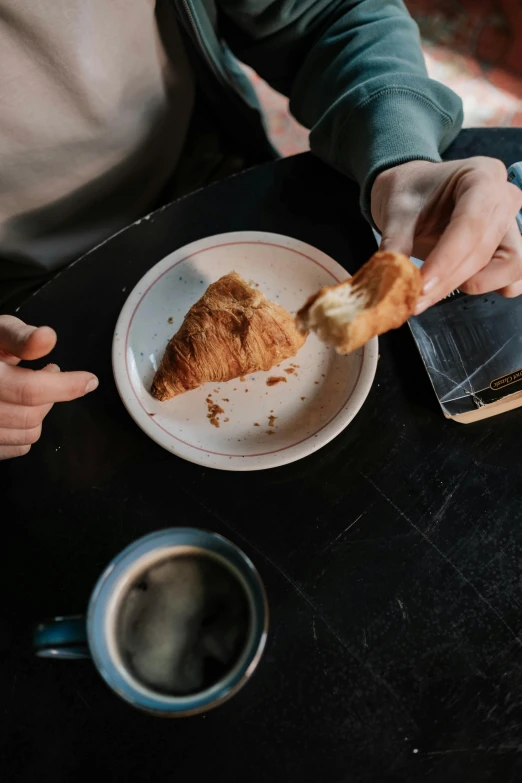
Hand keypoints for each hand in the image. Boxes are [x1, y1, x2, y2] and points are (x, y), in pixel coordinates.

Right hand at [0, 315, 97, 459]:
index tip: (88, 381)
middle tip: (48, 375)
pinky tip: (18, 410)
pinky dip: (24, 432)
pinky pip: (15, 449)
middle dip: (50, 396)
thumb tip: (47, 337)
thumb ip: (21, 338)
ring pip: (26, 435)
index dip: (65, 386)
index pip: (29, 389)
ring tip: (31, 391)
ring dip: (39, 414)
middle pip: (30, 415)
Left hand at [371, 157, 521, 313]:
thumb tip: (394, 281)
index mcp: (480, 176)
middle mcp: (504, 198)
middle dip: (449, 279)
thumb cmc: (410, 192)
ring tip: (432, 290)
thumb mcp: (395, 211)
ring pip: (508, 266)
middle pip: (484, 250)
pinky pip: (515, 276)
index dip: (446, 260)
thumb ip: (395, 245)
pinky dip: (491, 287)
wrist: (415, 191)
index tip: (420, 285)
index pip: (470, 224)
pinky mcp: (509, 248)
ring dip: (471, 284)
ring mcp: (510, 224)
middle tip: (414, 298)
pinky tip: (458, 287)